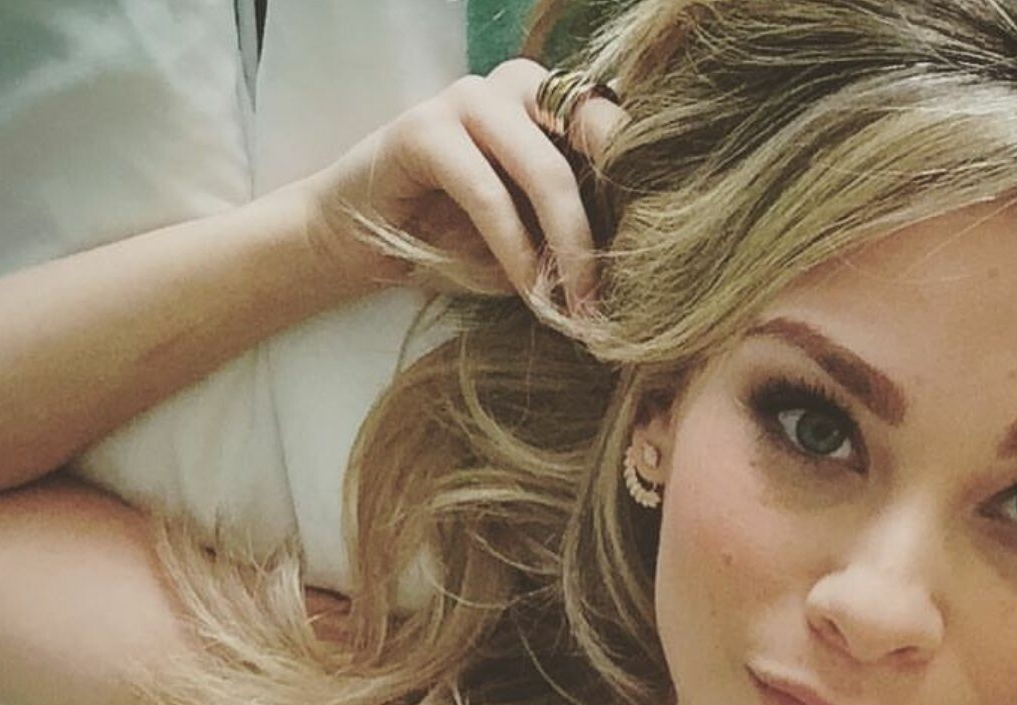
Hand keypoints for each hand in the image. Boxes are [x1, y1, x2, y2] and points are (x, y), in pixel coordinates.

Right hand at [300, 59, 627, 308]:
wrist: (355, 241)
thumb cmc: (452, 243)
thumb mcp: (533, 240)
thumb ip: (578, 236)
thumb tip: (646, 274)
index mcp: (555, 103)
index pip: (619, 133)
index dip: (645, 196)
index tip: (661, 267)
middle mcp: (518, 86)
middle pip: (595, 143)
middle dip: (613, 228)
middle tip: (619, 298)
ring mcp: (469, 98)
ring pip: (545, 170)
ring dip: (568, 247)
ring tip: (576, 307)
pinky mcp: (424, 128)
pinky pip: (488, 194)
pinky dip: (514, 250)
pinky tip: (528, 291)